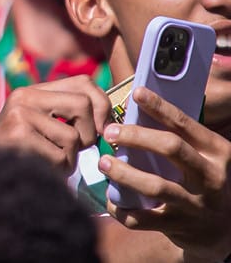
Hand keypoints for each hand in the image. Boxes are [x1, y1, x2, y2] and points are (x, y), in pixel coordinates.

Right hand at [0, 75, 109, 171]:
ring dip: (71, 158)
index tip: (102, 129)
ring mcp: (18, 114)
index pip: (84, 83)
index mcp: (33, 91)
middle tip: (76, 149)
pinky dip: (60, 170)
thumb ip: (72, 117)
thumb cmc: (27, 153)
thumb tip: (110, 125)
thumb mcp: (47, 127)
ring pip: (74, 136)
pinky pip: (60, 156)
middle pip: (83, 104)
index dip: (102, 105)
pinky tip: (44, 169)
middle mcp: (24, 96)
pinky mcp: (17, 135)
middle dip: (89, 133)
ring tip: (53, 161)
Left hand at [105, 89, 230, 261]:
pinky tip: (111, 200)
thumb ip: (180, 136)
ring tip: (103, 163)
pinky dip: (121, 210)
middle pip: (171, 148)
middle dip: (136, 136)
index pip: (185, 124)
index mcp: (217, 152)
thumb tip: (137, 107)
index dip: (160, 107)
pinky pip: (143, 219)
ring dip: (123, 173)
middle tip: (110, 132)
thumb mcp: (204, 155)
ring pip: (155, 186)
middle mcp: (210, 177)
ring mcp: (195, 204)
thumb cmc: (205, 179)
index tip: (137, 92)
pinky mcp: (179, 226)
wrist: (226, 229)